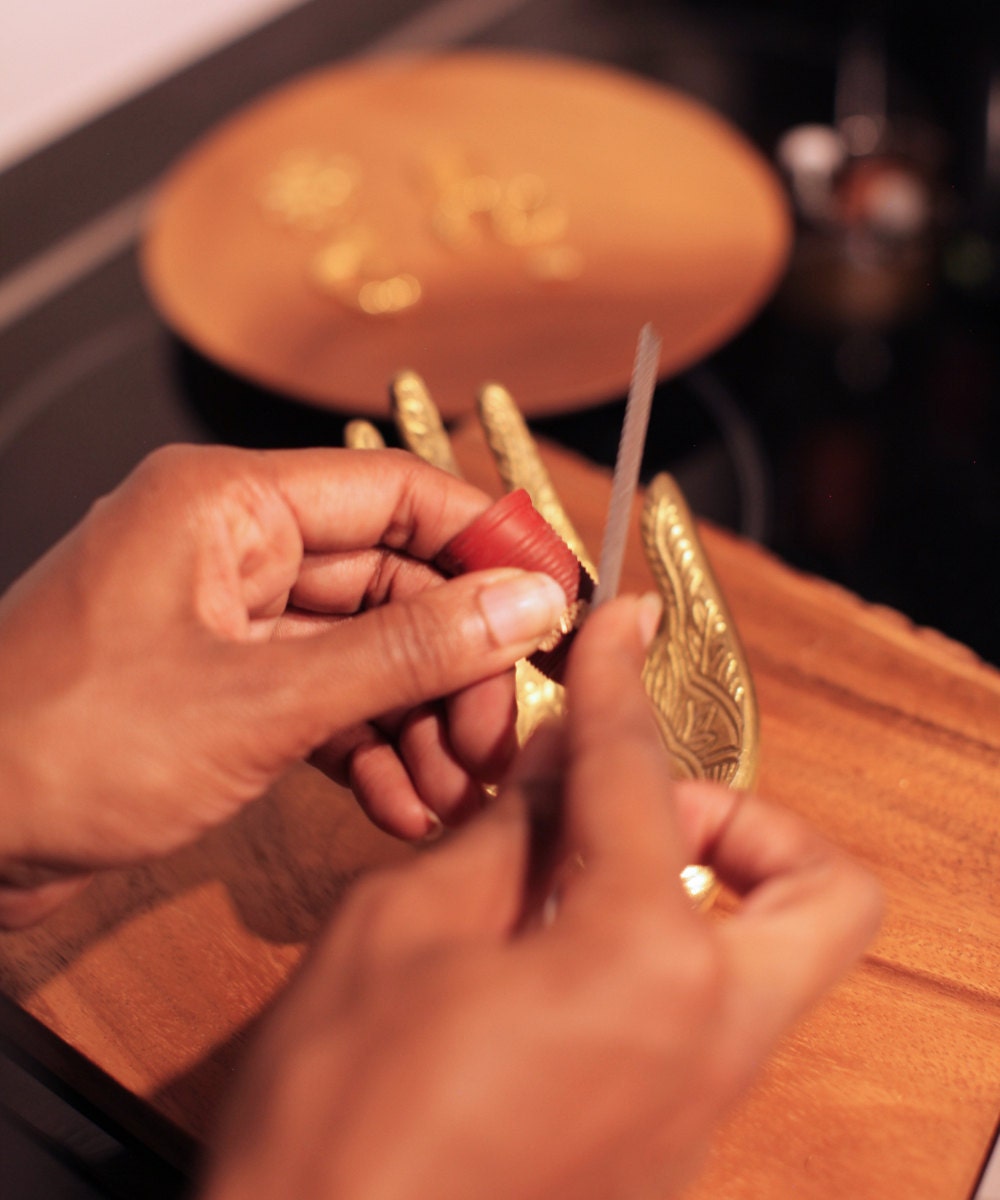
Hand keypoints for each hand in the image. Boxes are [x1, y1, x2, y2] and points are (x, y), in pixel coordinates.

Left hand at [0, 444, 568, 926]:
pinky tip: (403, 807)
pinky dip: (370, 750)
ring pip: (367, 652)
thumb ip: (405, 653)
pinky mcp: (223, 688)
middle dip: (456, 666)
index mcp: (231, 503)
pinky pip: (326, 701)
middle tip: (504, 741)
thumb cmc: (63, 745)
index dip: (489, 542)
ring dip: (421, 721)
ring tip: (457, 794)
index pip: (399, 491)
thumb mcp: (260, 702)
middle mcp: (234, 547)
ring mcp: (229, 622)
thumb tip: (525, 607)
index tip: (560, 598)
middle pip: (394, 583)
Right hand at [201, 596, 881, 1199]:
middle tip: (649, 805)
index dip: (619, 686)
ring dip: (704, 888)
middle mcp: (707, 1044)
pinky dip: (660, 956)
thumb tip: (553, 765)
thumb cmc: (338, 1115)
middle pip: (819, 892)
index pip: (642, 780)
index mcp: (643, 966)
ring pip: (770, 963)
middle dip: (748, 822)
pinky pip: (705, 1022)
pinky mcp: (664, 1153)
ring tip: (586, 870)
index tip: (620, 631)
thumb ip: (503, 832)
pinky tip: (554, 951)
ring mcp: (697, 1112)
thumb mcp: (401, 927)